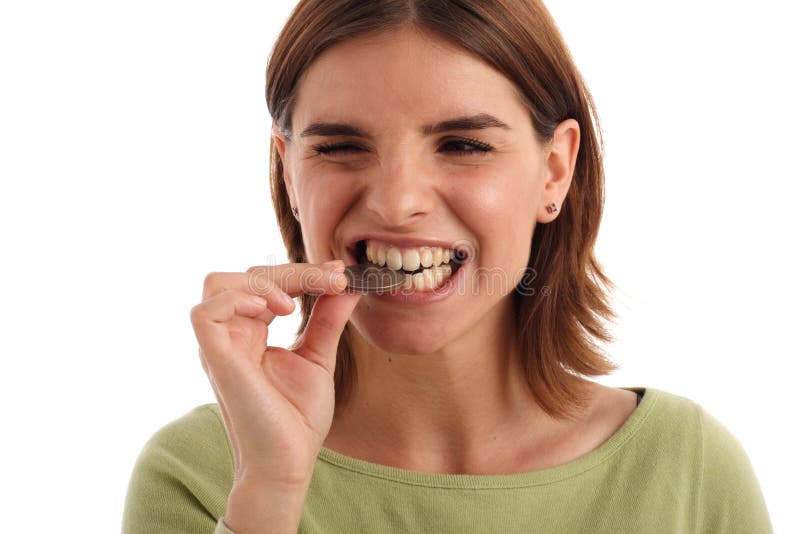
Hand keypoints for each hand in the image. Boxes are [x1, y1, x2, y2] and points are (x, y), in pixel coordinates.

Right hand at [189, 260, 360, 486]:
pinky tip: (274, 311)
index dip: (302, 272)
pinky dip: (238, 300)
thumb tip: (347, 285)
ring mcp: (219, 345)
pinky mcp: (214, 359)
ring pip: (218, 283)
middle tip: (333, 280)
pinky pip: (205, 312)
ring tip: (293, 304)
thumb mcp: (319, 357)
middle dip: (294, 271)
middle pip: (247, 275)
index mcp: (251, 333)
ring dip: (263, 281)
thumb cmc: (298, 419)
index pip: (267, 282)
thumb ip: (328, 318)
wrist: (288, 462)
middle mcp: (230, 335)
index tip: (340, 274)